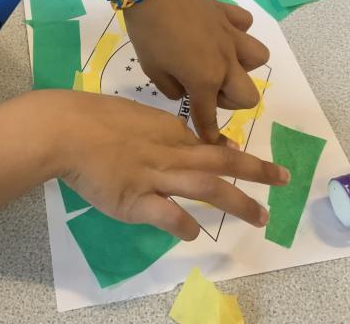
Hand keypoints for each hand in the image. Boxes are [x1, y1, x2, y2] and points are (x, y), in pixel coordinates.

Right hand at [38, 90, 288, 239]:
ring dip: (237, 201)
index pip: (208, 145)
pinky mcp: (135, 200)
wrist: (65, 128)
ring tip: (260, 217)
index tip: (243, 161)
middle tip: (284, 179)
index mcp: (168, 131)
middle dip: (256, 170)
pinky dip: (184, 224)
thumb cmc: (94, 118)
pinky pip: (168, 214)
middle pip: (221, 162)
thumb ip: (161, 130)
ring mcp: (155, 176)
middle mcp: (169, 153)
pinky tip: (194, 233)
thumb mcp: (135, 116)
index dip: (232, 156)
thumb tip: (184, 139)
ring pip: (206, 187)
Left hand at [124, 0, 269, 143]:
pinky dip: (237, 31)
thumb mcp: (151, 67)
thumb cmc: (147, 30)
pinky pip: (245, 26)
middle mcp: (225, 61)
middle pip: (247, 96)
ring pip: (258, 59)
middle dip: (228, 101)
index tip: (209, 143)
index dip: (208, 132)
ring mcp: (230, 35)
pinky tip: (218, 32)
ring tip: (218, 61)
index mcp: (205, 79)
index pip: (209, 114)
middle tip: (205, 90)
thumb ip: (170, 87)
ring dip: (241, 66)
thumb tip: (183, 89)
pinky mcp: (227, 12)